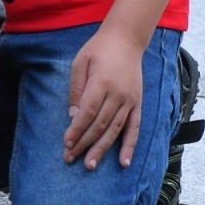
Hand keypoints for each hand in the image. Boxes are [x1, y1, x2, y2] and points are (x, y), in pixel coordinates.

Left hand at [63, 25, 146, 169]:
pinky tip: (124, 162)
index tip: (66, 143)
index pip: (88, 113)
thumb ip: (76, 90)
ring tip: (90, 165)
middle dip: (84, 144)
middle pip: (100, 125)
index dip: (77, 130)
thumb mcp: (79, 63)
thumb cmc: (98, 50)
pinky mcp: (138, 104)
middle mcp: (119, 95)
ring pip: (115, 130)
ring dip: (102, 149)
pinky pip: (135, 128)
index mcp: (102, 83)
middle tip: (71, 159)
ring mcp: (131, 101)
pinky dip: (130, 146)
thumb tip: (73, 116)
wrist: (126, 40)